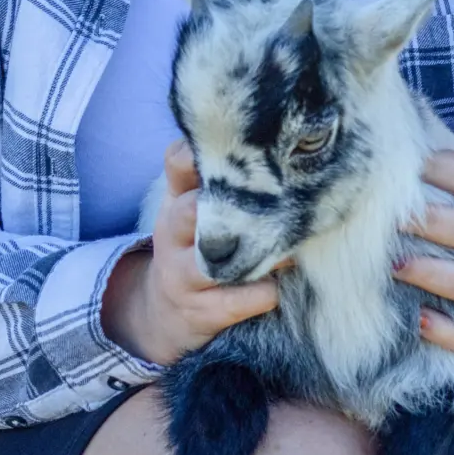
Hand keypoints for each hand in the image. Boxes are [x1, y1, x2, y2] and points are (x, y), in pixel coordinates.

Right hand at [100, 144, 278, 364]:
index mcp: (176, 200)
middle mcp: (173, 234)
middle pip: (191, 210)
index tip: (245, 143)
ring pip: (218, 259)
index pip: (178, 162)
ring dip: (262, 251)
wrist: (162, 314)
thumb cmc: (194, 246)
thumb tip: (276, 140)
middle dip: (233, 205)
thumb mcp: (194, 208)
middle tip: (278, 198)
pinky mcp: (204, 311)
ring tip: (290, 247)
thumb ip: (224, 177)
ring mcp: (184, 275)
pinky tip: (284, 283)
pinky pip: (242, 299)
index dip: (201, 151)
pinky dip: (268, 290)